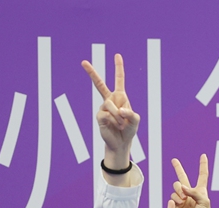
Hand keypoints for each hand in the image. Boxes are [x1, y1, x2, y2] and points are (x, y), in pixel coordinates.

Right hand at [82, 54, 138, 168]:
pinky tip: (116, 126)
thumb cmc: (129, 130)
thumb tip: (119, 110)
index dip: (118, 68)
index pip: (119, 80)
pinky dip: (115, 121)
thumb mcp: (135, 121)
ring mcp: (103, 107)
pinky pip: (107, 114)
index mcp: (120, 97)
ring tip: (122, 124)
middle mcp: (110, 100)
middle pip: (99, 84)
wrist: (121, 142)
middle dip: (92, 73)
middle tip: (83, 61)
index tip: (117, 55)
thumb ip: (131, 114)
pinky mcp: (99, 116)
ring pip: (110, 105)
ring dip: (119, 116)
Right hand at [170, 155, 211, 207]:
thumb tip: (182, 187)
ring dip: (179, 191)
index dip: (202, 165)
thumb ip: (194, 192)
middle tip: (173, 160)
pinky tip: (180, 204)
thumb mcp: (204, 202)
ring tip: (184, 200)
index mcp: (200, 191)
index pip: (202, 175)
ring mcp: (182, 199)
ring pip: (176, 187)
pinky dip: (176, 199)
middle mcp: (190, 193)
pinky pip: (172, 196)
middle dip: (178, 168)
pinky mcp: (175, 205)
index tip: (203, 156)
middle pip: (183, 178)